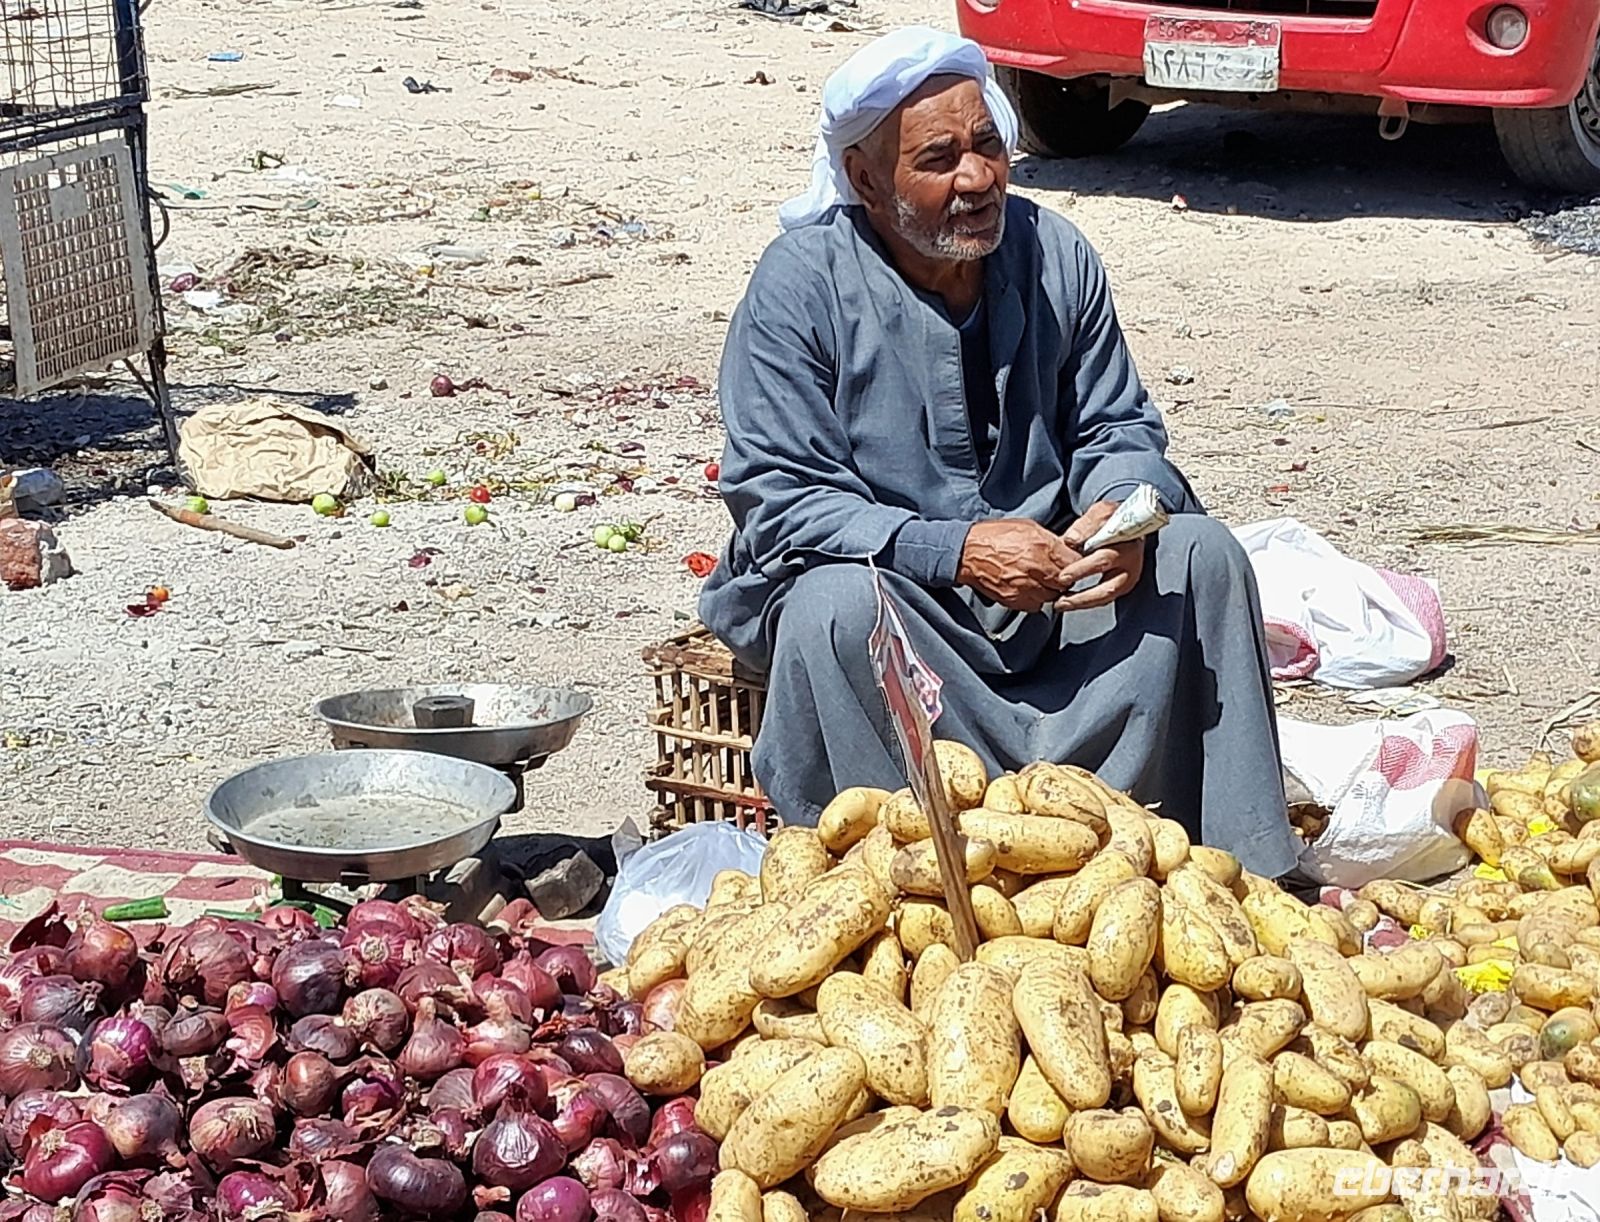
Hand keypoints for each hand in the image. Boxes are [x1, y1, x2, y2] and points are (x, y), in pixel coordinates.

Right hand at [957, 519, 1077, 611]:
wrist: (967, 553)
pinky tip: (1028, 587)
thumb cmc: (995, 536)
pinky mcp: (1015, 600)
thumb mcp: (1028, 527)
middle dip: (1064, 577)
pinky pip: (1036, 605)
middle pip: (1066, 582)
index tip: (1071, 561)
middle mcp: (1037, 569)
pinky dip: (1035, 598)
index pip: (1076, 562)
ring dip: (1050, 589)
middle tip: (1055, 571)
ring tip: (1039, 579)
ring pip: (1052, 596)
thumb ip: (1050, 540)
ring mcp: (1026, 587)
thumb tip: (1067, 547)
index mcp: (1043, 547)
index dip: (1076, 562)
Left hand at [1053, 500, 1145, 611]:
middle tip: (1061, 600)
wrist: (1131, 525)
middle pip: (1107, 588)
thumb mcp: (1100, 513)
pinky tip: (1069, 602)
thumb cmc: (1113, 520)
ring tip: (1061, 604)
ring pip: (1106, 597)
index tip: (1063, 576)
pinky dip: (1086, 602)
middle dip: (1082, 596)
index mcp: (1126, 546)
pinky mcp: (1122, 586)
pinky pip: (1103, 599)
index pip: (1104, 560)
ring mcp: (1128, 579)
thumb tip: (1070, 541)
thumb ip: (1085, 525)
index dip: (1082, 570)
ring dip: (1082, 603)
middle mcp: (1130, 566)